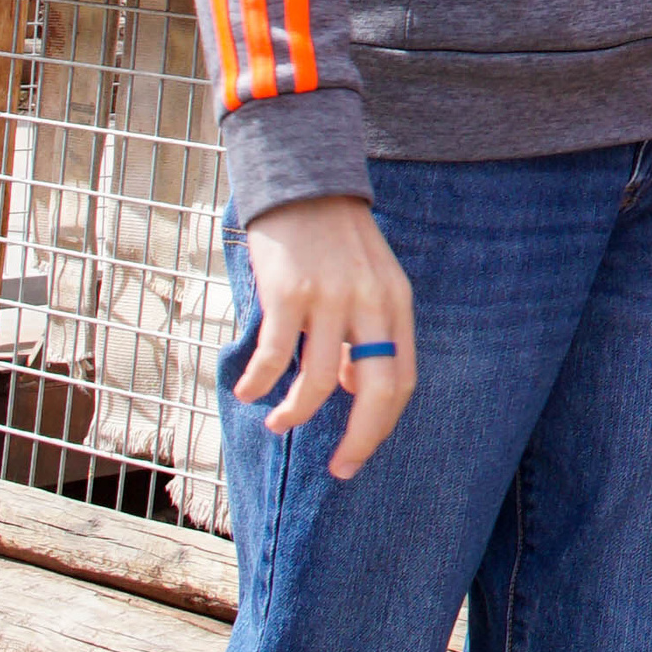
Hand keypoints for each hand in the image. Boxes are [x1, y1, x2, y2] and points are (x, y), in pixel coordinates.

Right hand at [237, 197, 419, 480]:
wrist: (302, 182)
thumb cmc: (335, 240)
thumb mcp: (369, 281)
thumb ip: (368, 331)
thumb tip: (348, 388)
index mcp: (396, 303)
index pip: (402, 380)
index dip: (382, 425)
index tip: (358, 453)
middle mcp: (370, 303)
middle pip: (377, 390)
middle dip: (359, 439)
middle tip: (340, 468)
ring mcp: (330, 297)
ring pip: (317, 381)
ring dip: (295, 414)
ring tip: (278, 422)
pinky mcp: (289, 292)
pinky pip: (274, 355)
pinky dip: (259, 383)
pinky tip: (249, 393)